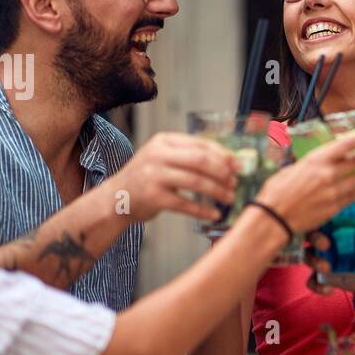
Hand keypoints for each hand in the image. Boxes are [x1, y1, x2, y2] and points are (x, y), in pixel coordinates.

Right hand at [110, 132, 236, 223]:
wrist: (116, 198)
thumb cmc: (147, 178)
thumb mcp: (163, 158)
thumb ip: (189, 155)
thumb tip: (228, 162)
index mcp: (164, 141)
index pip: (201, 144)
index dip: (223, 155)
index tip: (238, 166)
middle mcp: (158, 155)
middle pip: (201, 161)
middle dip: (223, 173)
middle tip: (235, 183)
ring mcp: (154, 176)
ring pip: (196, 182)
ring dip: (217, 191)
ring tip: (229, 198)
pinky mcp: (154, 198)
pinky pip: (186, 204)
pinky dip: (203, 210)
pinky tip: (215, 214)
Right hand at [256, 131, 354, 233]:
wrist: (274, 217)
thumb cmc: (276, 192)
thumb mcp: (291, 169)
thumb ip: (310, 164)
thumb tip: (318, 160)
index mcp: (315, 160)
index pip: (344, 144)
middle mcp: (327, 174)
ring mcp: (333, 192)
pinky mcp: (334, 208)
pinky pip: (353, 197)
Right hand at [306, 218, 354, 296]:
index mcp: (335, 224)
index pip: (323, 216)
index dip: (322, 215)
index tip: (329, 219)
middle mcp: (323, 238)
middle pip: (310, 233)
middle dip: (315, 238)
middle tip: (325, 245)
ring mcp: (319, 257)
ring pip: (307, 256)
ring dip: (314, 262)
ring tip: (327, 268)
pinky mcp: (320, 275)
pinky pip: (311, 280)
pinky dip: (317, 285)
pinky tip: (329, 289)